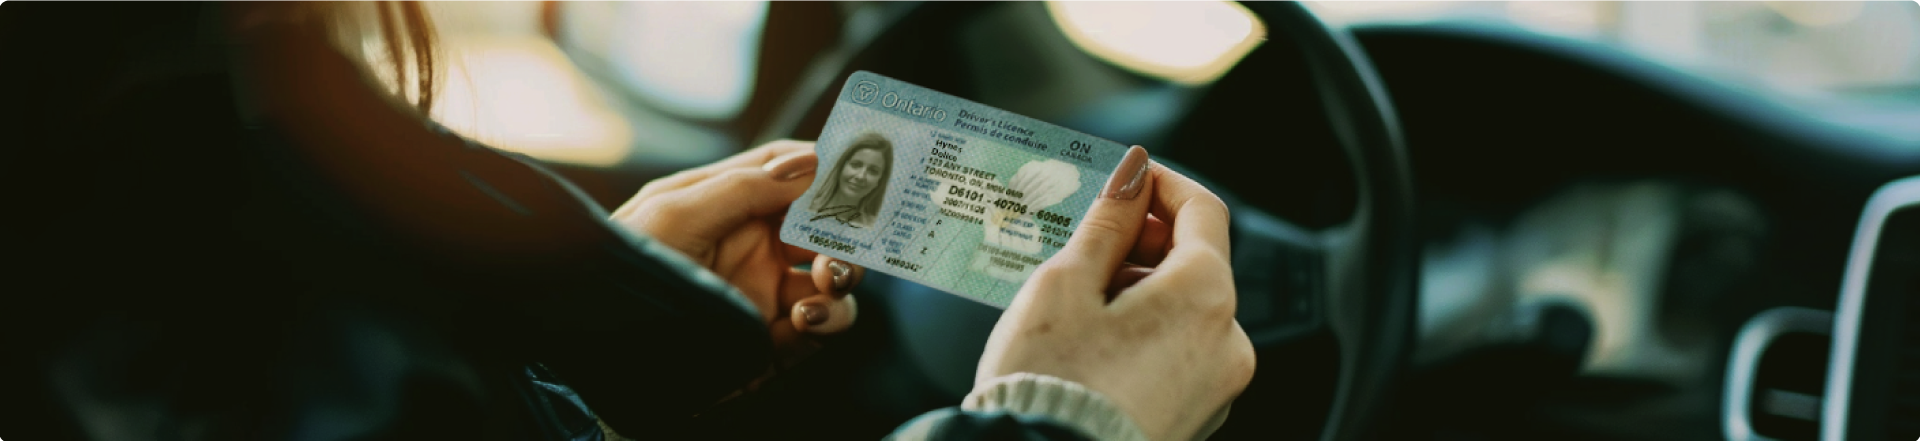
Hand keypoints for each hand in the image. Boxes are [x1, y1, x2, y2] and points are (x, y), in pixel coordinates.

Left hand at [610, 141, 864, 371]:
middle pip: (825, 226)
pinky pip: (820, 327)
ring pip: (833, 278)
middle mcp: (753, 244)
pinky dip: (827, 321)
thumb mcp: (675, 213)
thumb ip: (744, 186)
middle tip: (847, 238)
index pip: (791, 172)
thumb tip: (809, 161)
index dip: (828, 166)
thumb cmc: (625, 265)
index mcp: (730, 202)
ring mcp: (764, 292)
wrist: (599, 348)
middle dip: (847, 230)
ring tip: (825, 283)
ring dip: (843, 276)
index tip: (863, 167)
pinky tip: (805, 318)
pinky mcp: (770, 341)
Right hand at [974, 146, 1255, 440]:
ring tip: (1075, 307)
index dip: (1160, 184)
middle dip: (1142, 245)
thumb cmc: (1052, 383)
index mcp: (1204, 297)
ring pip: (1184, 311)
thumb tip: (1132, 177)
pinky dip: (1143, 335)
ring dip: (1139, 292)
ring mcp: (1217, 387)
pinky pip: (1178, 354)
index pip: (1203, 211)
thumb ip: (1107, 225)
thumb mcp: (1066, 285)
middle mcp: (1227, 342)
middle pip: (1195, 264)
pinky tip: (1091, 345)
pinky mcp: (1196, 416)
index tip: (1124, 180)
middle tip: (1082, 247)